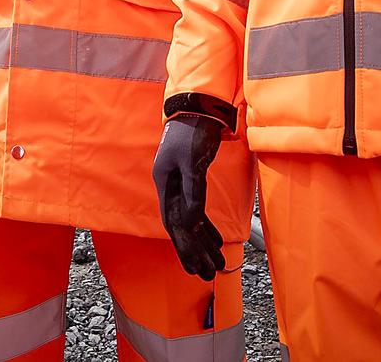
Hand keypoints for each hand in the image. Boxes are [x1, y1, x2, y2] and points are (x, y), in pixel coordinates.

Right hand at [152, 111, 227, 279]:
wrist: (198, 106)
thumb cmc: (193, 131)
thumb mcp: (192, 161)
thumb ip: (192, 191)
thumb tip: (191, 221)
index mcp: (165, 182)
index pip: (173, 223)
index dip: (183, 247)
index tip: (193, 267)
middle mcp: (171, 186)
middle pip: (182, 226)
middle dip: (195, 252)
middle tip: (208, 274)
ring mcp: (181, 183)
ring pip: (192, 220)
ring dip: (204, 243)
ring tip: (215, 263)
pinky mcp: (193, 179)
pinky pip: (199, 209)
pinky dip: (207, 226)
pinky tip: (215, 240)